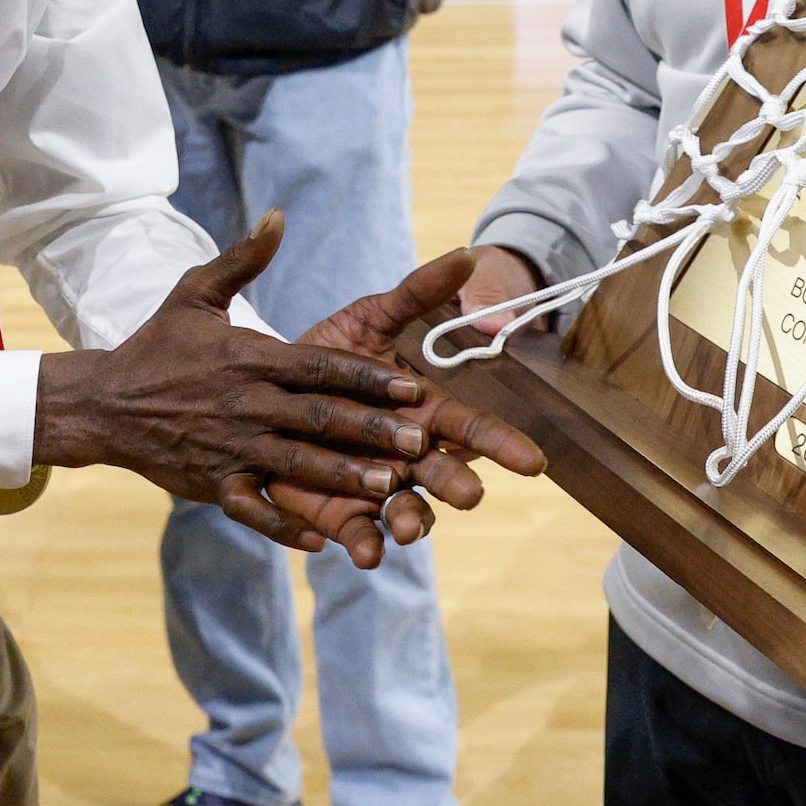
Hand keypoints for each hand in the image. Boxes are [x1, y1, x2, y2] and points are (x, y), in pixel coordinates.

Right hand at [34, 214, 465, 561]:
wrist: (104, 402)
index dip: (370, 379)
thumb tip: (278, 216)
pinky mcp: (214, 484)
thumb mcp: (196, 291)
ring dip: (342, 478)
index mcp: (252, 358)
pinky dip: (285, 526)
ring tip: (388, 488)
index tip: (414, 388)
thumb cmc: (158, 344)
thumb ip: (243, 258)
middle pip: (319, 419)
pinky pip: (255, 510)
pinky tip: (321, 539)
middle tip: (419, 444)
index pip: (322, 368)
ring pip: (297, 466)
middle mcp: (247, 405)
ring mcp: (231, 449)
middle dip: (371, 432)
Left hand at [267, 248, 547, 564]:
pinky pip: (354, 532)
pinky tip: (365, 552)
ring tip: (410, 527)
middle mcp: (407, 455)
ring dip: (412, 521)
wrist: (271, 385)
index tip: (533, 462)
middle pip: (443, 475)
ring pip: (404, 510)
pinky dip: (362, 544)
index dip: (503, 444)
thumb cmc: (334, 350)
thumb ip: (420, 291)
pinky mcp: (334, 509)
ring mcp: (373, 485)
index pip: (474, 429)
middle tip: (469, 495)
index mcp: (425, 413)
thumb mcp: (375, 314)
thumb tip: (469, 254)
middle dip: (456, 485)